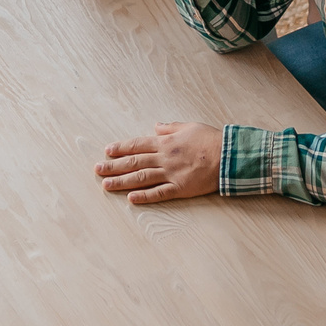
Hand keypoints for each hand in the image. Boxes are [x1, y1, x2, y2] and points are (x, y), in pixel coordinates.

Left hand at [96, 122, 222, 202]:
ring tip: (106, 185)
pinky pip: (159, 193)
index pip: (137, 144)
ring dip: (122, 181)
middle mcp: (164, 158)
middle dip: (114, 166)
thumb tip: (156, 126)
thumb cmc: (210, 140)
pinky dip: (145, 196)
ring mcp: (171, 174)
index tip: (107, 151)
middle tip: (97, 169)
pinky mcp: (180, 188)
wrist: (229, 156)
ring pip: (141, 178)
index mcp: (166, 142)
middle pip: (134, 161)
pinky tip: (131, 198)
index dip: (121, 148)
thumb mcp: (189, 126)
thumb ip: (170, 127)